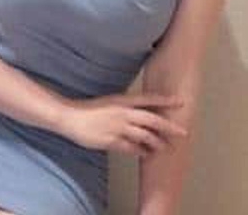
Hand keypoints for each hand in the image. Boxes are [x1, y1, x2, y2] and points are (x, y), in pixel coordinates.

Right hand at [57, 92, 187, 157]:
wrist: (71, 117)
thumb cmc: (90, 109)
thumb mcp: (110, 102)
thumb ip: (125, 107)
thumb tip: (141, 113)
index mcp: (122, 100)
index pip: (148, 99)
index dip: (165, 100)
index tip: (180, 102)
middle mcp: (123, 112)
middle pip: (152, 119)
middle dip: (169, 126)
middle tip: (182, 132)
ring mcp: (118, 127)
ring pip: (145, 136)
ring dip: (157, 143)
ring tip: (165, 147)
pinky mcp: (112, 141)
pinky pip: (132, 148)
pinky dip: (141, 151)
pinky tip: (146, 153)